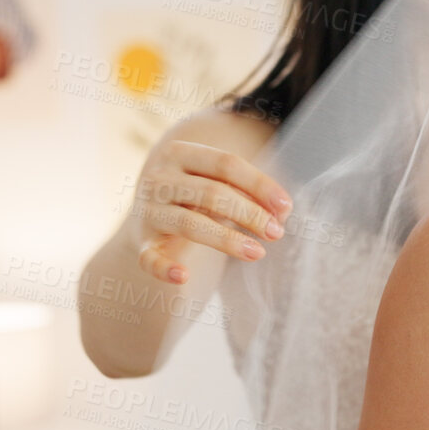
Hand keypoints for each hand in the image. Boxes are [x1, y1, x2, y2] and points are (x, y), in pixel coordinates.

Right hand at [130, 140, 291, 282]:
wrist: (149, 211)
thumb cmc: (196, 193)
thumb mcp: (217, 181)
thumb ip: (247, 191)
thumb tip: (282, 212)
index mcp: (180, 153)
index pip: (226, 164)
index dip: (259, 185)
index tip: (286, 207)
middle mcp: (159, 178)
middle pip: (211, 193)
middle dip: (250, 214)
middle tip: (277, 232)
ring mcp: (148, 211)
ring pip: (190, 224)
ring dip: (227, 240)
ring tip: (258, 253)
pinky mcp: (142, 242)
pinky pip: (150, 258)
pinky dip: (164, 268)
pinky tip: (183, 276)